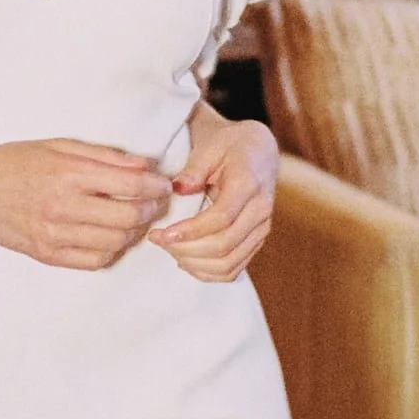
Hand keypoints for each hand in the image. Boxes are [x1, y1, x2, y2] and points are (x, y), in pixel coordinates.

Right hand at [0, 139, 173, 270]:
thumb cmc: (14, 163)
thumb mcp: (59, 146)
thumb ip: (104, 156)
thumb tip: (144, 166)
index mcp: (68, 174)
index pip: (130, 184)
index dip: (155, 186)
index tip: (162, 185)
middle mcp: (63, 207)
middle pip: (129, 217)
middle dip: (151, 210)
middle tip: (154, 203)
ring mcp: (55, 235)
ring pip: (115, 242)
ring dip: (134, 232)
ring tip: (133, 219)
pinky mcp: (47, 254)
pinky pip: (94, 261)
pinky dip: (112, 250)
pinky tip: (110, 237)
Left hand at [149, 107, 279, 281]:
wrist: (258, 150)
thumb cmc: (229, 146)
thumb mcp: (210, 145)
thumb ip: (194, 168)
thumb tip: (177, 188)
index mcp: (249, 184)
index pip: (221, 218)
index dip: (190, 231)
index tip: (162, 233)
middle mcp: (261, 211)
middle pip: (224, 245)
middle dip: (185, 249)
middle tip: (157, 239)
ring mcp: (261, 229)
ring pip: (229, 264)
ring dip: (194, 264)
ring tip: (169, 249)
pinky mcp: (255, 241)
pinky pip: (234, 269)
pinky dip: (207, 273)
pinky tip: (185, 260)